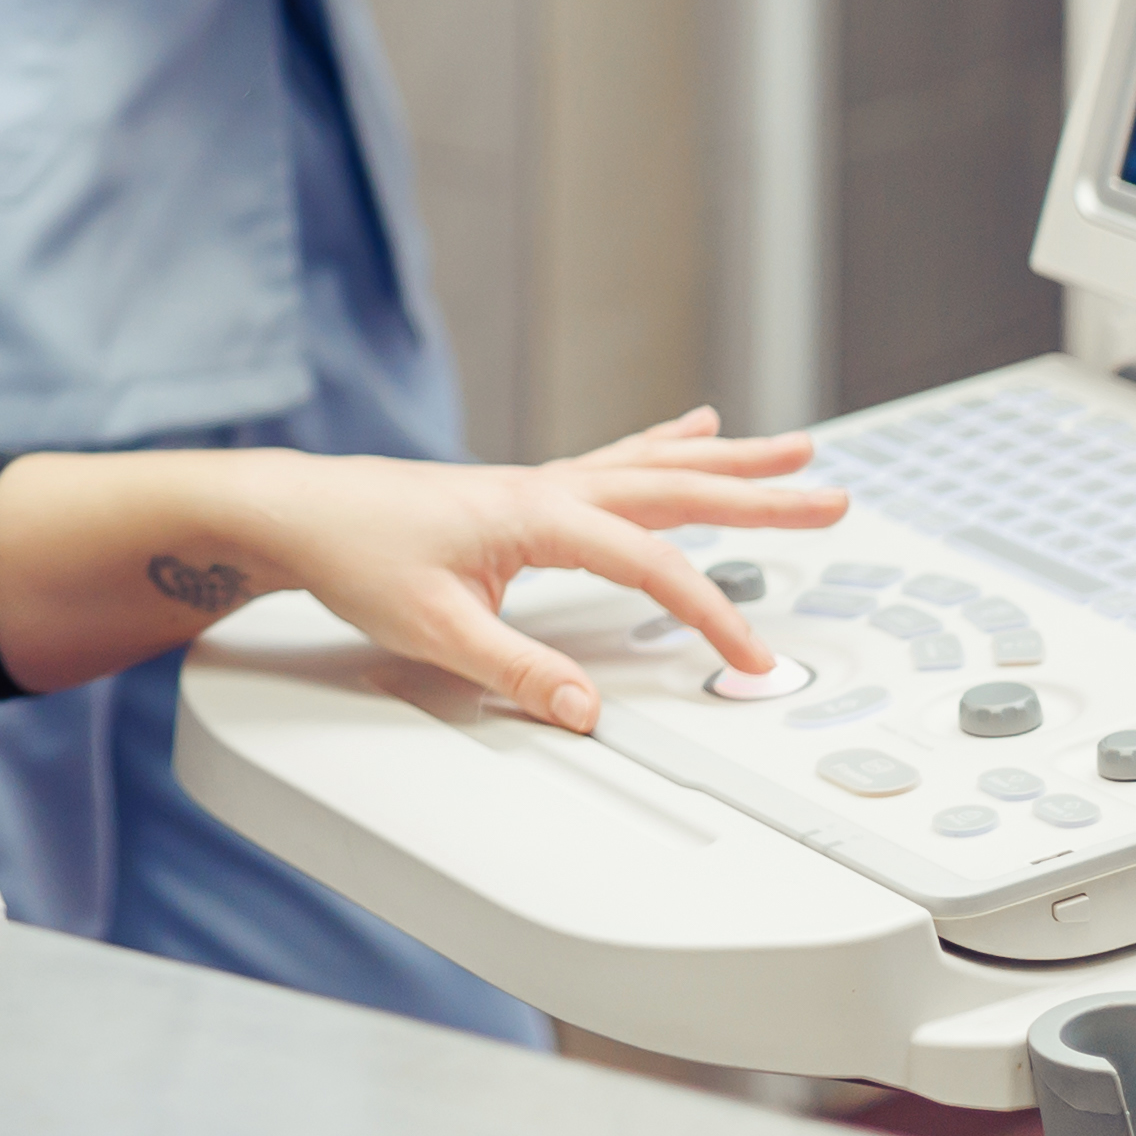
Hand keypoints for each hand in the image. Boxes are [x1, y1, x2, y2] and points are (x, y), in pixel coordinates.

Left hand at [221, 412, 848, 730]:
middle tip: (833, 497)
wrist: (301, 511)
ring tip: (796, 449)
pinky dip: (667, 444)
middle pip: (677, 490)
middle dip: (760, 494)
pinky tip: (699, 426)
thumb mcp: (432, 630)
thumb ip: (513, 672)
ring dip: (730, 461)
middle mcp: (549, 488)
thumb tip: (585, 709)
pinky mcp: (528, 491)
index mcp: (539, 517)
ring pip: (657, 467)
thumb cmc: (356, 556)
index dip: (709, 615)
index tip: (750, 659)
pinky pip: (619, 460)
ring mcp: (541, 484)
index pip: (651, 567)